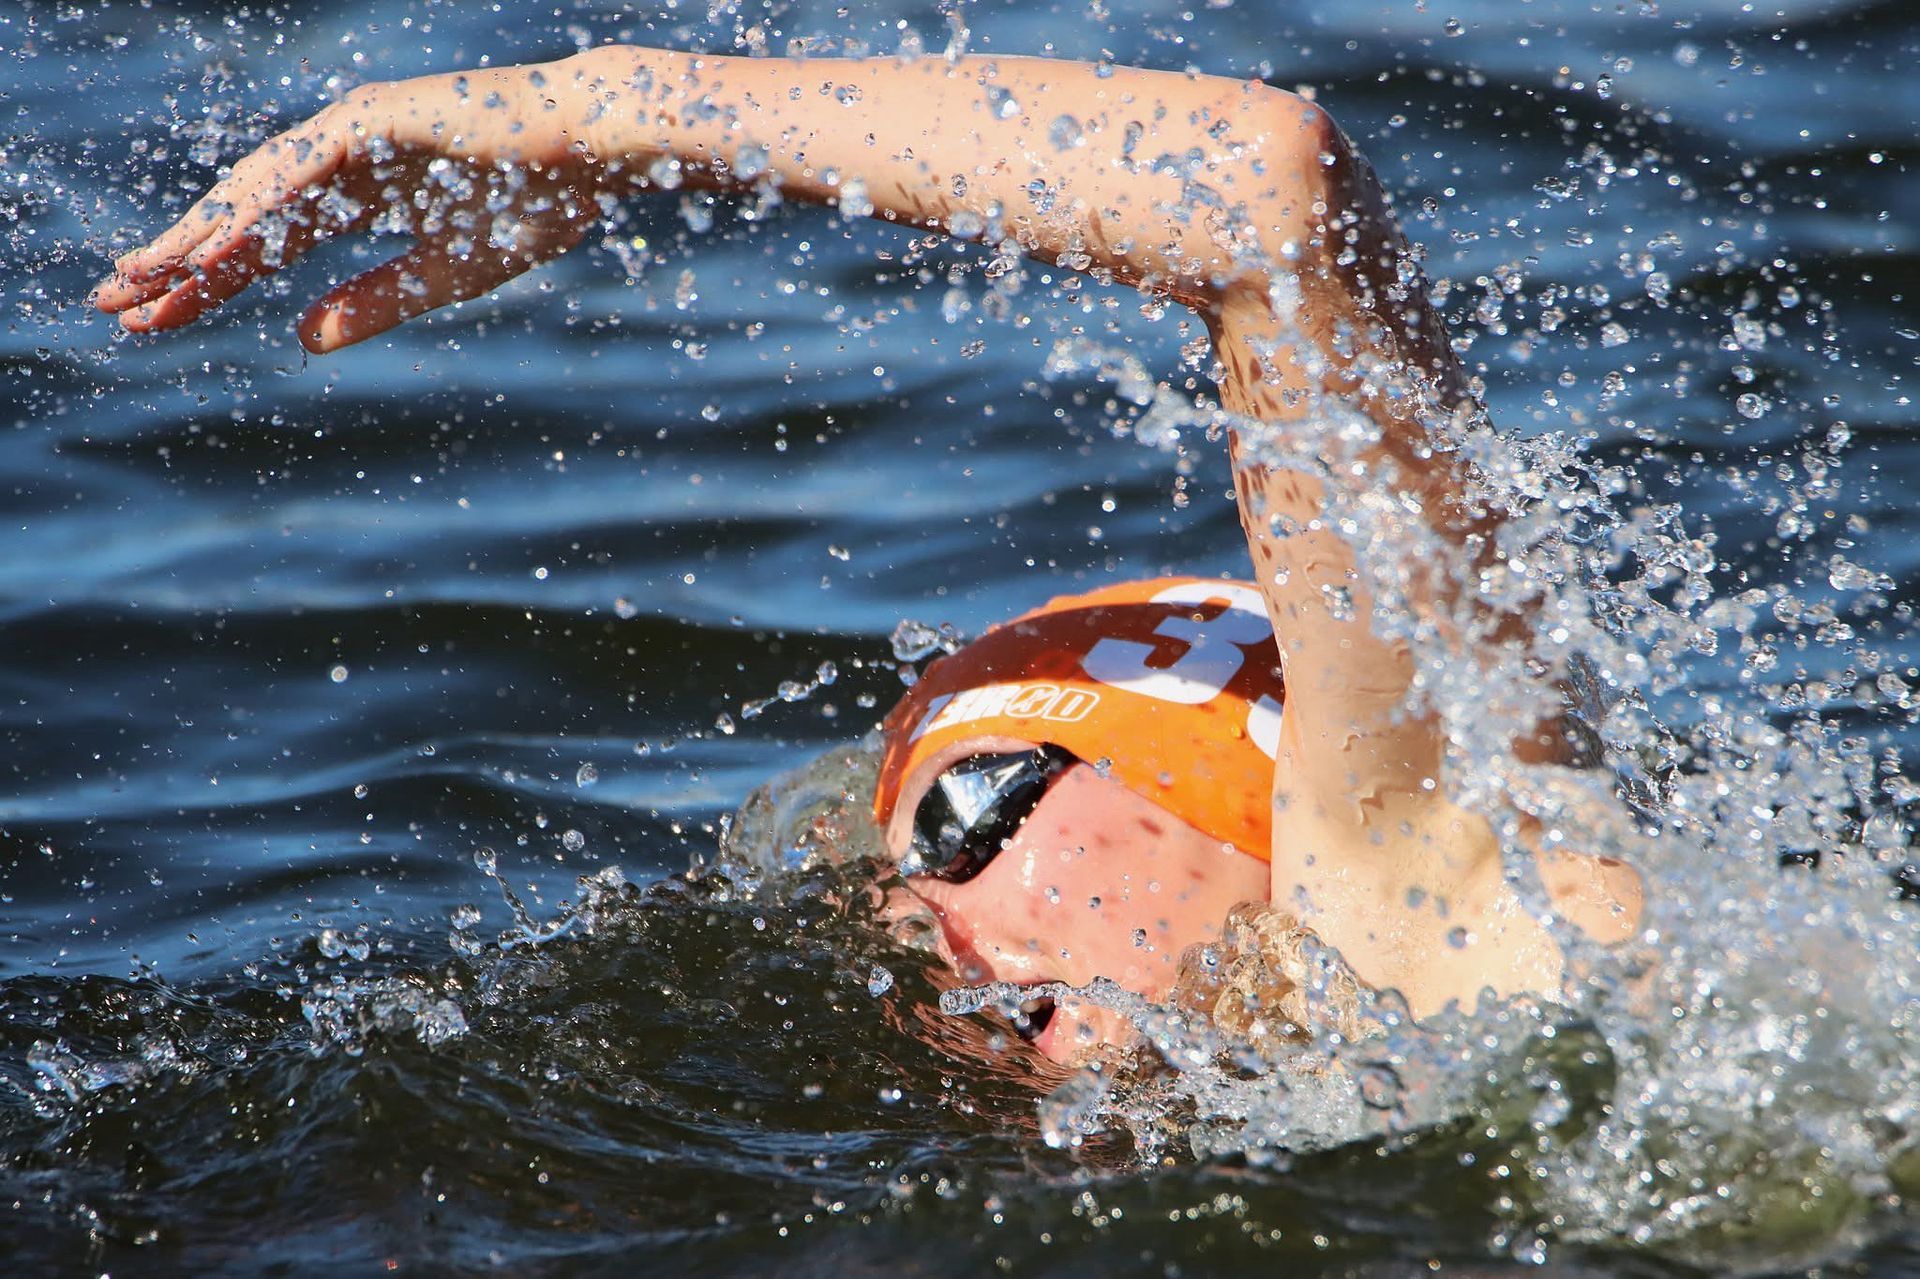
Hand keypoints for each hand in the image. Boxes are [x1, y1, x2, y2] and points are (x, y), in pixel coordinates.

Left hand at [92, 62, 605, 352]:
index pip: (267, 246)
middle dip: (182, 262)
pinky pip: (302, 168)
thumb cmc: (535, 204)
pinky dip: (259, 206)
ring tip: (148, 277)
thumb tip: (299, 335)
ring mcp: (352, 134)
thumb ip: (372, 302)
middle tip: (117, 306)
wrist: (589, 151)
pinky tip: (219, 243)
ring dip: (202, 234)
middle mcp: (341, 161)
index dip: (213, 284)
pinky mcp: (372, 119)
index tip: (160, 322)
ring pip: (257, 190)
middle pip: (244, 217)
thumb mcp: (444, 276)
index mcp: (360, 197)